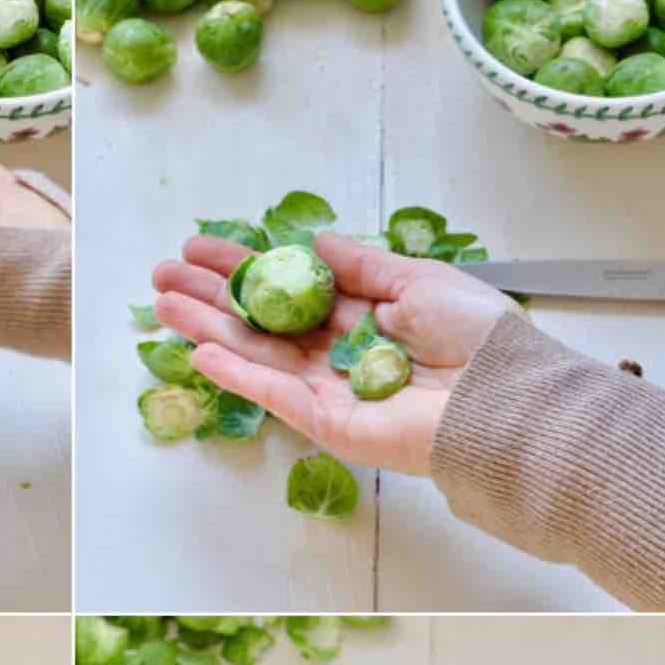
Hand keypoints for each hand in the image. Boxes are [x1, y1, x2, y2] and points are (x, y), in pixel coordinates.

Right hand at [153, 231, 516, 474]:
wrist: (502, 399)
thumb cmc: (475, 338)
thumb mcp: (419, 280)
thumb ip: (362, 265)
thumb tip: (314, 241)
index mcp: (364, 316)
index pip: (291, 287)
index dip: (245, 266)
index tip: (201, 249)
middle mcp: (339, 353)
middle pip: (262, 321)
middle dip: (212, 297)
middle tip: (163, 276)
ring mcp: (329, 391)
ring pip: (258, 353)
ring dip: (208, 329)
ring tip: (163, 306)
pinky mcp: (328, 424)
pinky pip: (275, 394)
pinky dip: (237, 373)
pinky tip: (200, 351)